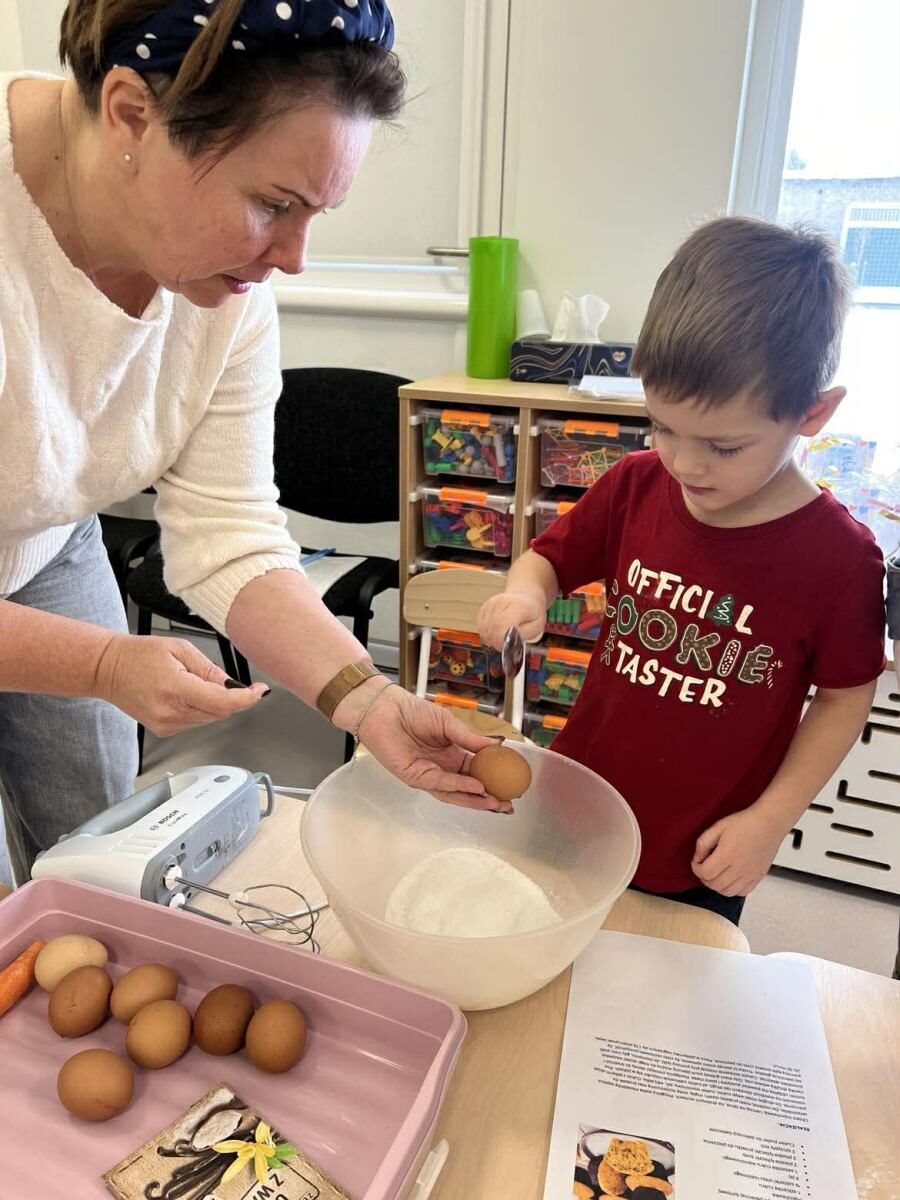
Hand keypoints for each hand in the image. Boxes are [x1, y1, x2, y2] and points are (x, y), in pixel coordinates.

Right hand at [93, 633, 268, 735]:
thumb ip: (209, 669)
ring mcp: (167, 724)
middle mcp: (171, 713)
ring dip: (213, 702)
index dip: (246, 698)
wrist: (107, 669)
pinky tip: (184, 693)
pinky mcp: (164, 730)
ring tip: (190, 681)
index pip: (222, 703)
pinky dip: (200, 708)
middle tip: (214, 677)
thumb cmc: (138, 655)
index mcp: (176, 690)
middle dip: (228, 696)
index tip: (258, 691)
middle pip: (220, 712)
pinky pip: (196, 721)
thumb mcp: (180, 649)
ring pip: (210, 718)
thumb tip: (232, 685)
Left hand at [350, 683, 510, 811]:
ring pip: (455, 793)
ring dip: (475, 800)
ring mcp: (428, 775)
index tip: (511, 786)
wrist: (386, 708)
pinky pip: (440, 784)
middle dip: (487, 799)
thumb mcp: (448, 723)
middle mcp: (441, 768)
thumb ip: (470, 738)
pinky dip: (459, 786)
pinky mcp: (415, 777)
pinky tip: (476, 787)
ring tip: (495, 803)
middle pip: (467, 789)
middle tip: (507, 805)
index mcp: (451, 755)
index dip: (493, 781)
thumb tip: (496, 746)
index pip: (476, 773)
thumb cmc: (412, 712)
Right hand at [479, 591, 545, 649]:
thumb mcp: (536, 627)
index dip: (500, 639)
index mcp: (518, 606)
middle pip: (491, 628)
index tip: (506, 646)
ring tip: (503, 637)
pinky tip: (497, 632)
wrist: (526, 598)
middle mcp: (501, 602)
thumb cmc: (532, 614)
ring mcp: (491, 604)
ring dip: (491, 638)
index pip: (501, 625)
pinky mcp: (484, 607)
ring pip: (484, 629)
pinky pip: (480, 626)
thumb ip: (522, 635)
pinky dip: (487, 633)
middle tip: (505, 644)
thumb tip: (508, 643)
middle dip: (496, 641)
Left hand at [692, 806, 786, 895]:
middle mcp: (739, 868)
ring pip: (728, 892)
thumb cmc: (746, 823)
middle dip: (704, 878)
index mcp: (727, 854)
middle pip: (715, 885)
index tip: (696, 862)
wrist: (769, 823)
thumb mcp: (718, 826)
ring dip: (717, 886)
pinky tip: (730, 879)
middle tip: (704, 868)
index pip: (705, 873)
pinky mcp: (758, 877)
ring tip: (716, 874)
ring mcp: (750, 874)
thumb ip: (703, 843)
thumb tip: (698, 858)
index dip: (696, 869)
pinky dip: (733, 889)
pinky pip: (742, 892)